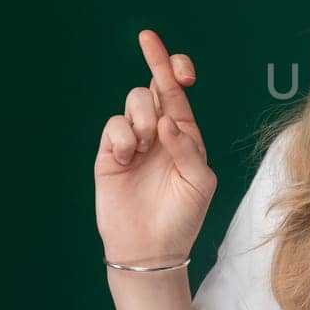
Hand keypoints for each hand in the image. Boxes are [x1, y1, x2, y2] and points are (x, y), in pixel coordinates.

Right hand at [94, 29, 217, 267]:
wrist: (150, 248)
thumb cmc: (183, 216)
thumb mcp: (200, 181)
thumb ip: (188, 148)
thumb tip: (167, 121)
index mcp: (184, 134)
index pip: (179, 92)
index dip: (175, 69)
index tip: (178, 61)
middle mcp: (158, 132)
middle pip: (155, 85)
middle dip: (158, 68)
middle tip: (166, 70)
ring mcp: (132, 140)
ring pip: (135, 100)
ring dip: (143, 117)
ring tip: (144, 147)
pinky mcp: (109, 153)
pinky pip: (113, 125)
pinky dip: (123, 137)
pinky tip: (127, 158)